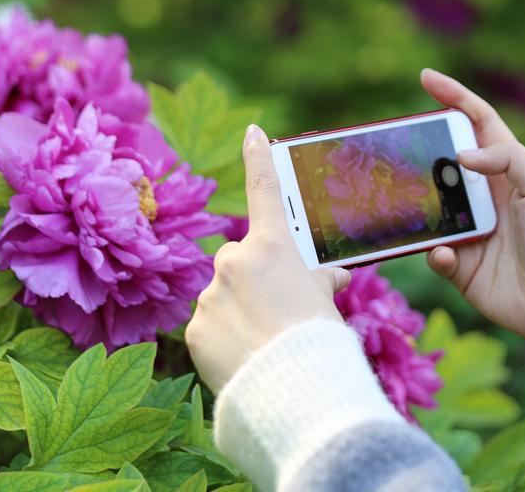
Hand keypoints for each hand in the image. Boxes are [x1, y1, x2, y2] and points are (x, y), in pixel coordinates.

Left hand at [186, 124, 350, 391]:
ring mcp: (210, 294)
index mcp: (273, 246)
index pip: (266, 190)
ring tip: (262, 345)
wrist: (296, 393)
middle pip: (240, 261)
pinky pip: (209, 326)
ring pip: (222, 296)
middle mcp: (235, 260)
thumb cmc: (321, 342)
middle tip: (277, 314)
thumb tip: (330, 278)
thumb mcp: (325, 304)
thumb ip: (318, 283)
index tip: (253, 131)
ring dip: (238, 312)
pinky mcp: (194, 328)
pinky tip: (243, 358)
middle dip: (254, 281)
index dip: (259, 157)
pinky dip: (223, 338)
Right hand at [422, 69, 524, 356]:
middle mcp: (484, 197)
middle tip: (396, 146)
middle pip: (442, 164)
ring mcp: (470, 231)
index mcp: (507, 171)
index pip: (477, 124)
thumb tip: (461, 156)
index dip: (453, 98)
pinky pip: (434, 253)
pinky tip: (448, 253)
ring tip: (405, 200)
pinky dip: (436, 252)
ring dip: (418, 205)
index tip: (426, 78)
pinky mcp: (461, 266)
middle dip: (420, 153)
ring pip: (429, 208)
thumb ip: (506, 159)